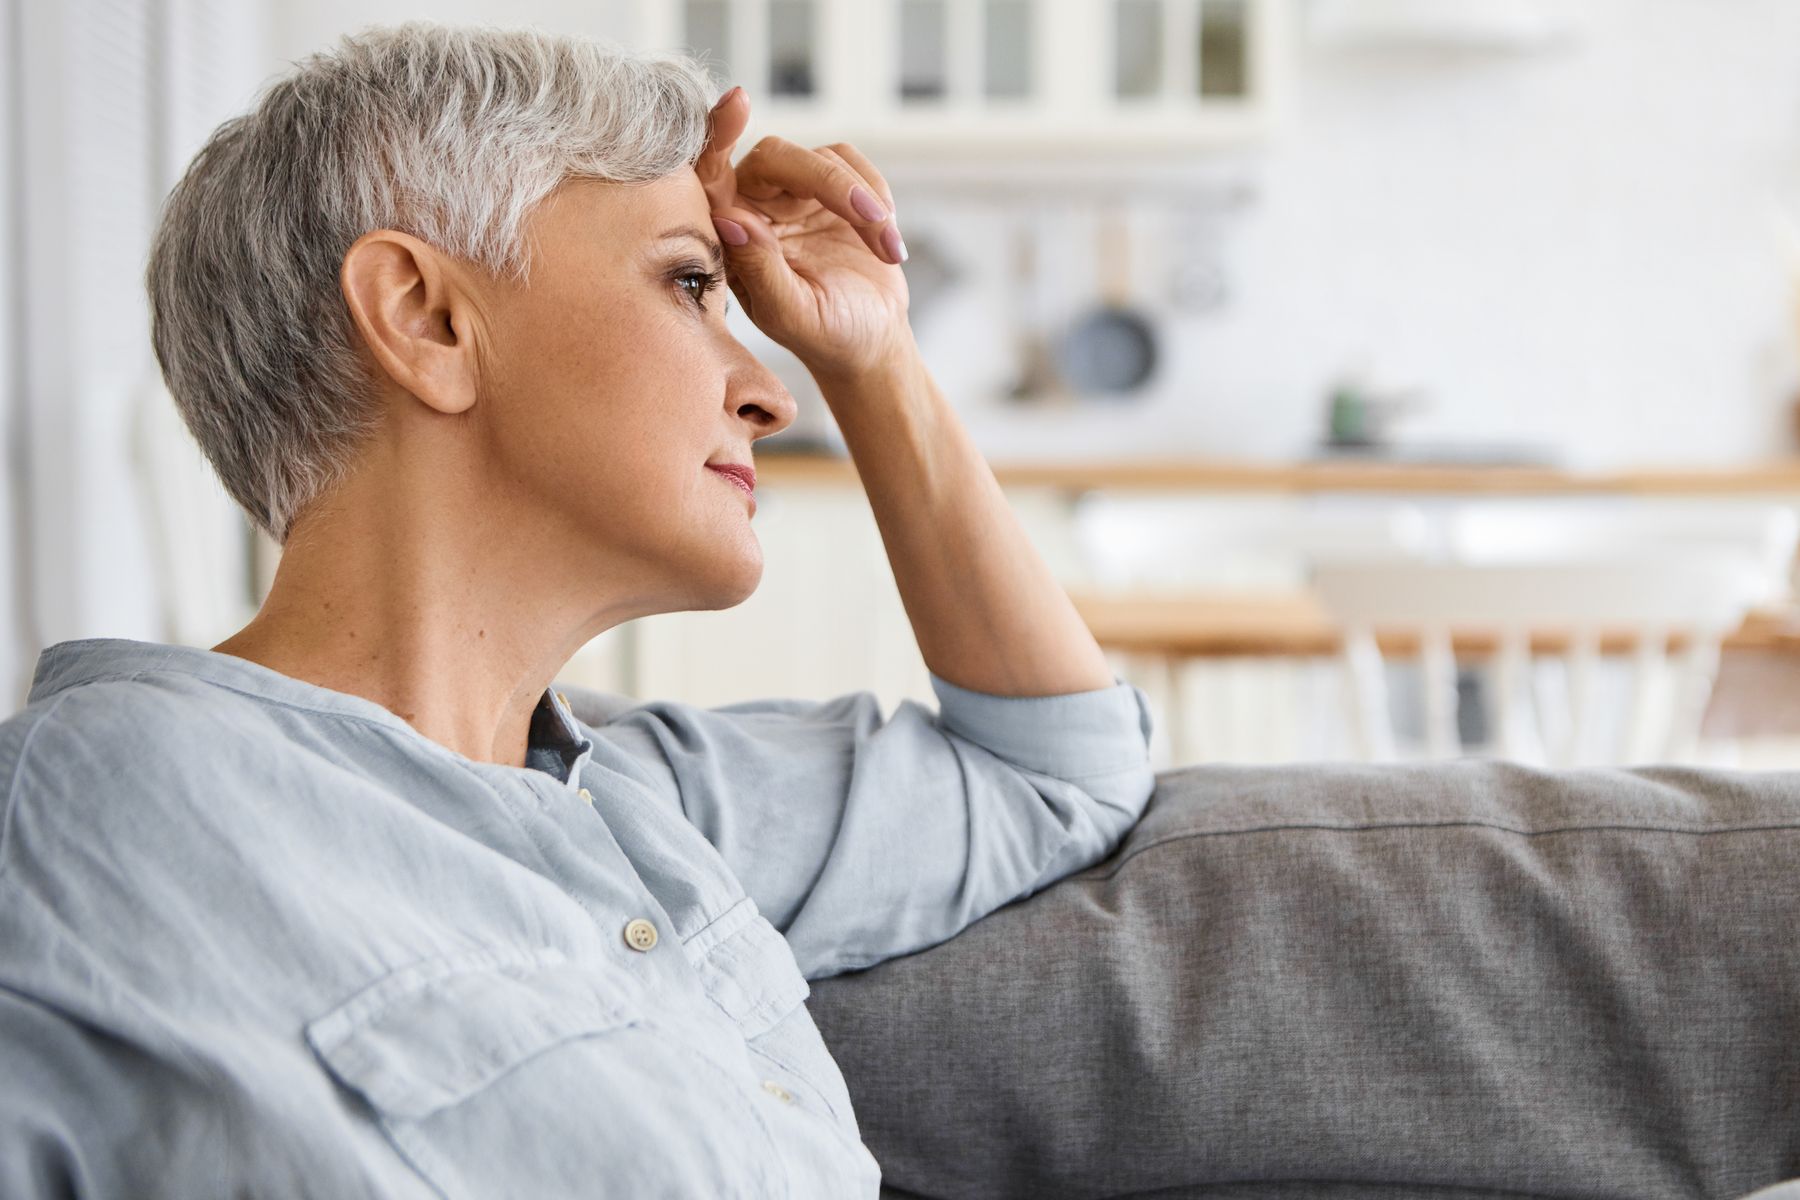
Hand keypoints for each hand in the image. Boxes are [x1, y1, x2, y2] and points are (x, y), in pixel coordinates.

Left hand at [696, 87, 912, 381]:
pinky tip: (886, 239)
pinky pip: (852, 163)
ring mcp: (794, 194)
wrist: (870, 342)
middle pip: (777, 157)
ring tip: (886, 250)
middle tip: (873, 221)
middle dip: (830, 184)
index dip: (717, 135)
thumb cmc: (826, 336)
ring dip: (864, 201)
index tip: (737, 102)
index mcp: (732, 237)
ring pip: (822, 159)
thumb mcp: (792, 314)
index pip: (711, 175)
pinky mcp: (832, 187)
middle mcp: (756, 206)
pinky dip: (878, 195)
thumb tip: (731, 218)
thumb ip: (760, 269)